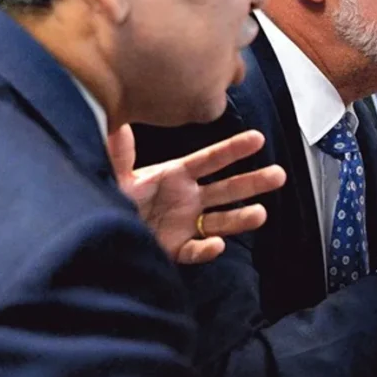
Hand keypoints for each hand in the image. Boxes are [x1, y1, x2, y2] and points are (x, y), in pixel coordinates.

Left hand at [110, 125, 285, 264]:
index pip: (211, 160)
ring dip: (242, 218)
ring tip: (261, 214)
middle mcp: (188, 198)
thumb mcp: (114, 172)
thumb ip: (120, 152)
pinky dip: (207, 249)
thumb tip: (118, 125)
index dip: (234, 150)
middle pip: (227, 189)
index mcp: (176, 175)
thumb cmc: (108, 197)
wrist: (96, 233)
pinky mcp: (175, 249)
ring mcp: (185, 225)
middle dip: (254, 183)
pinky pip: (195, 250)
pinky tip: (217, 244)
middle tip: (279, 175)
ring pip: (221, 221)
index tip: (258, 139)